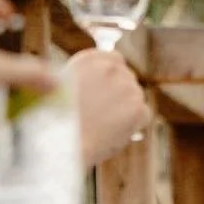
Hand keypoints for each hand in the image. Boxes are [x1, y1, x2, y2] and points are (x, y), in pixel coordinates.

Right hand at [67, 47, 151, 166]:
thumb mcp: (66, 89)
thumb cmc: (59, 123)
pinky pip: (143, 115)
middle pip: (128, 78)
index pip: (115, 58)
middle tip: (108, 113)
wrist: (62, 144)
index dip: (114, 75)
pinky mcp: (137, 107)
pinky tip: (115, 132)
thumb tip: (105, 87)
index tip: (109, 89)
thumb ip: (88, 81)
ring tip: (106, 125)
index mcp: (89, 60)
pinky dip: (134, 125)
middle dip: (121, 93)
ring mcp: (126, 87)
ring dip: (127, 109)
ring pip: (136, 97)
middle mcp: (109, 68)